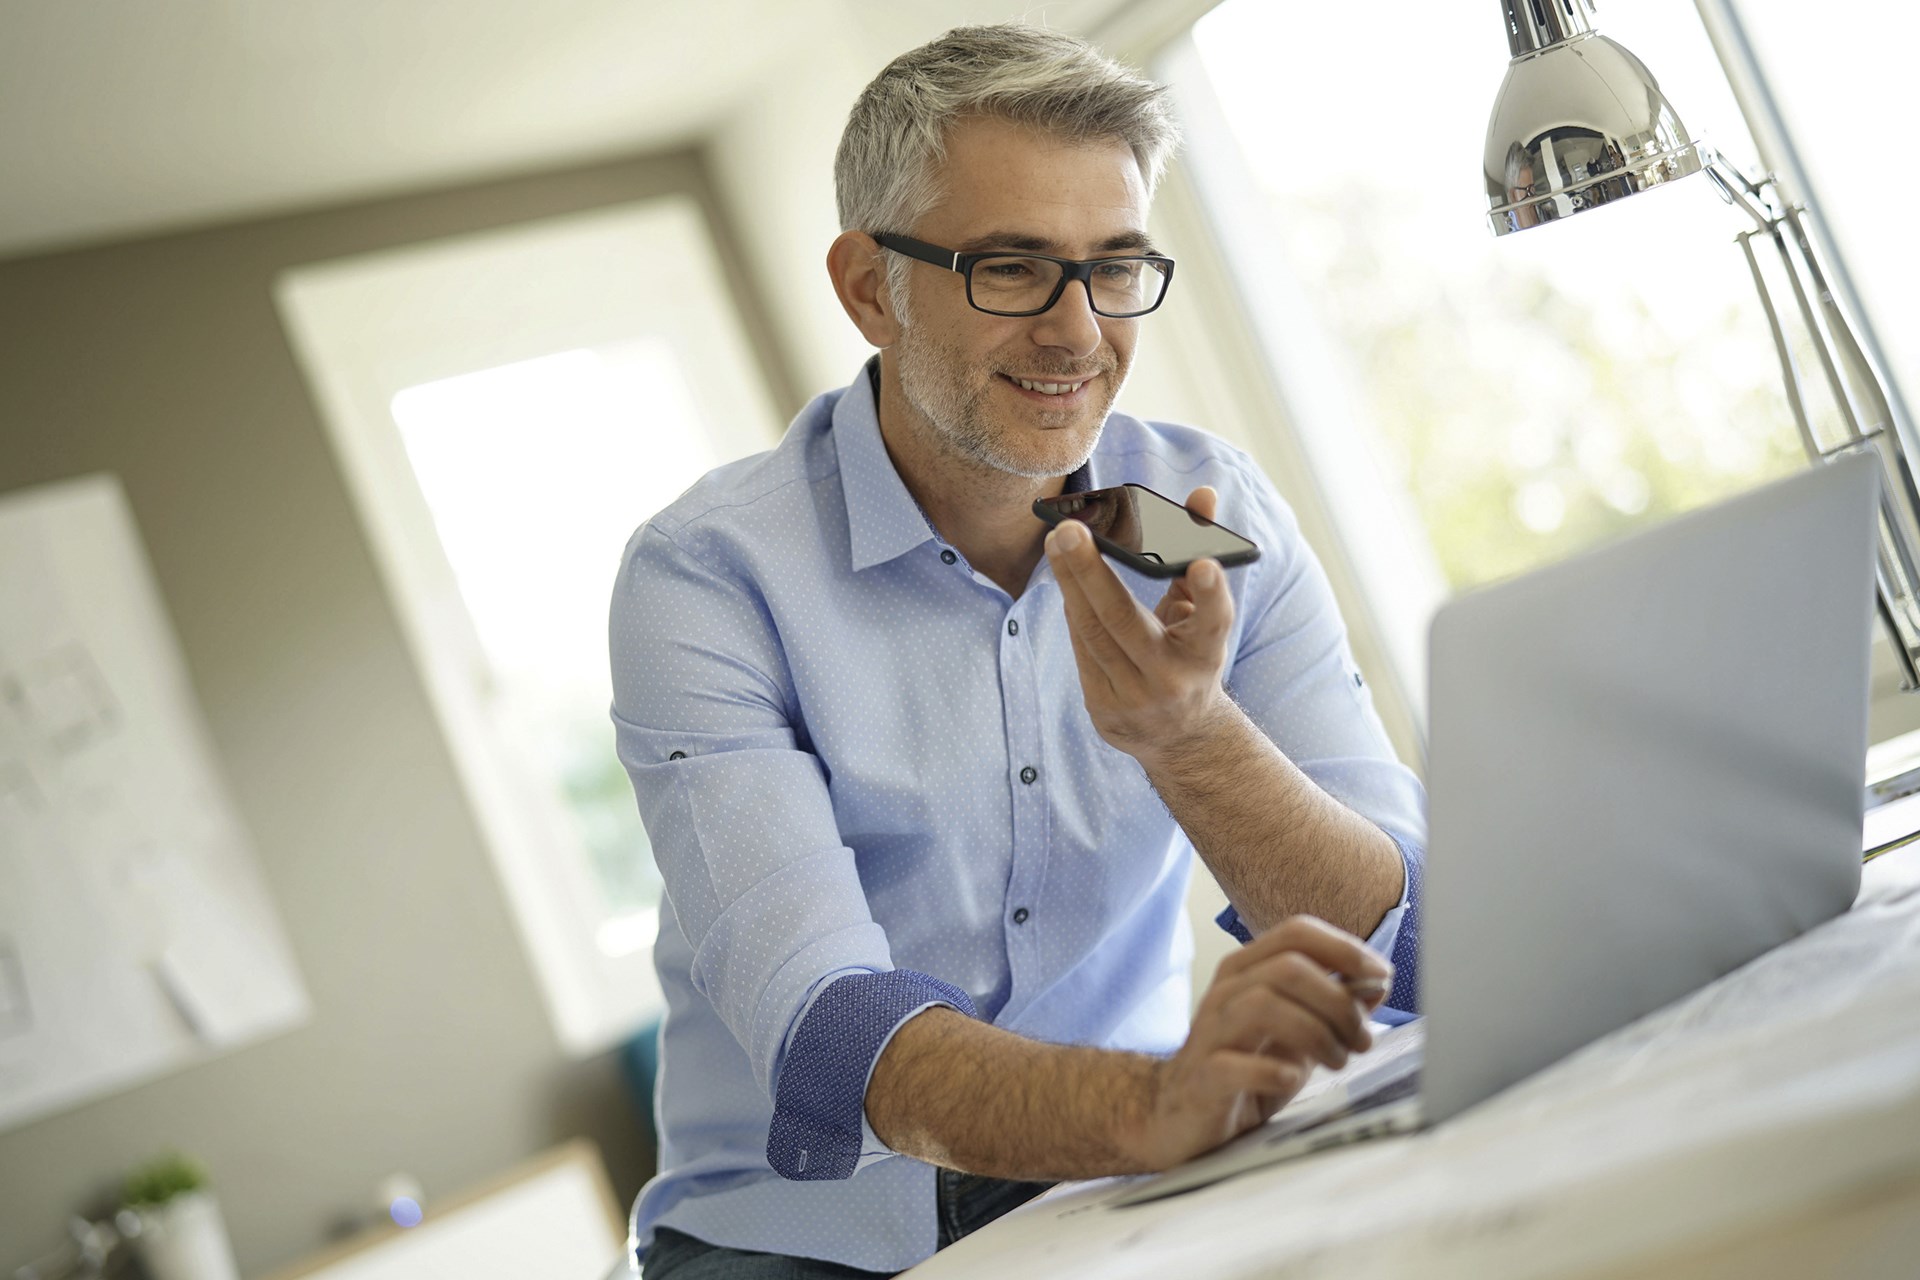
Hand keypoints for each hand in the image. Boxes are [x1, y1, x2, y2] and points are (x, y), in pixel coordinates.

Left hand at [1046, 486, 1235, 764]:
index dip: (1211, 593)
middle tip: (1068, 530)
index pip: (1214, 622)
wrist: (1183, 738)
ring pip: (1092, 633)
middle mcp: (1173, 680)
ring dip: (1070, 584)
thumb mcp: (1205, 616)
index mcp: (1208, 654)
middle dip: (1091, 573)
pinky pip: (1081, 650)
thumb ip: (1199, 555)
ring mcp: (1135, 699)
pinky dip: (1073, 611)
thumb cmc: (1192, 658)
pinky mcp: (1104, 711)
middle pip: (1125, 621)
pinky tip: (1065, 580)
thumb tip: (1204, 494)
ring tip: (1057, 543)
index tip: (1204, 563)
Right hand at [1126, 916, 1390, 1169]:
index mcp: (1248, 971)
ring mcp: (1210, 1032)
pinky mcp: (1201, 1078)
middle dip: (1338, 1001)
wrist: (1179, 1115)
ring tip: (1338, 1061)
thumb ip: (1334, 1005)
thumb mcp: (1298, 1033)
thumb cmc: (1244, 1067)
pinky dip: (1273, 1071)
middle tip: (1361, 1039)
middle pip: (1288, 968)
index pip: (1296, 933)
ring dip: (1316, 1033)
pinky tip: (1293, 1079)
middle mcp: (1226, 992)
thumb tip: (1376, 982)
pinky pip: (1233, 1065)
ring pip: (1263, 1005)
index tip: (1380, 976)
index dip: (1344, 949)